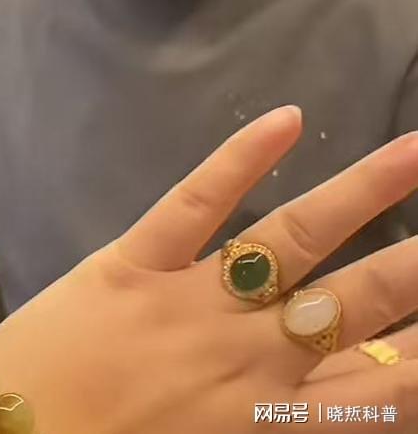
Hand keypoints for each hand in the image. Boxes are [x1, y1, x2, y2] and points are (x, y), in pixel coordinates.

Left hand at [0, 106, 417, 432]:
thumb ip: (277, 427)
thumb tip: (329, 396)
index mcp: (269, 419)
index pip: (382, 384)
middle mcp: (247, 356)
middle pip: (358, 300)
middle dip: (416, 265)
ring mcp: (190, 302)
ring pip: (294, 237)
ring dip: (363, 192)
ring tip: (414, 151)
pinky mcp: (132, 263)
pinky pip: (195, 202)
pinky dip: (240, 157)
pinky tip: (287, 119)